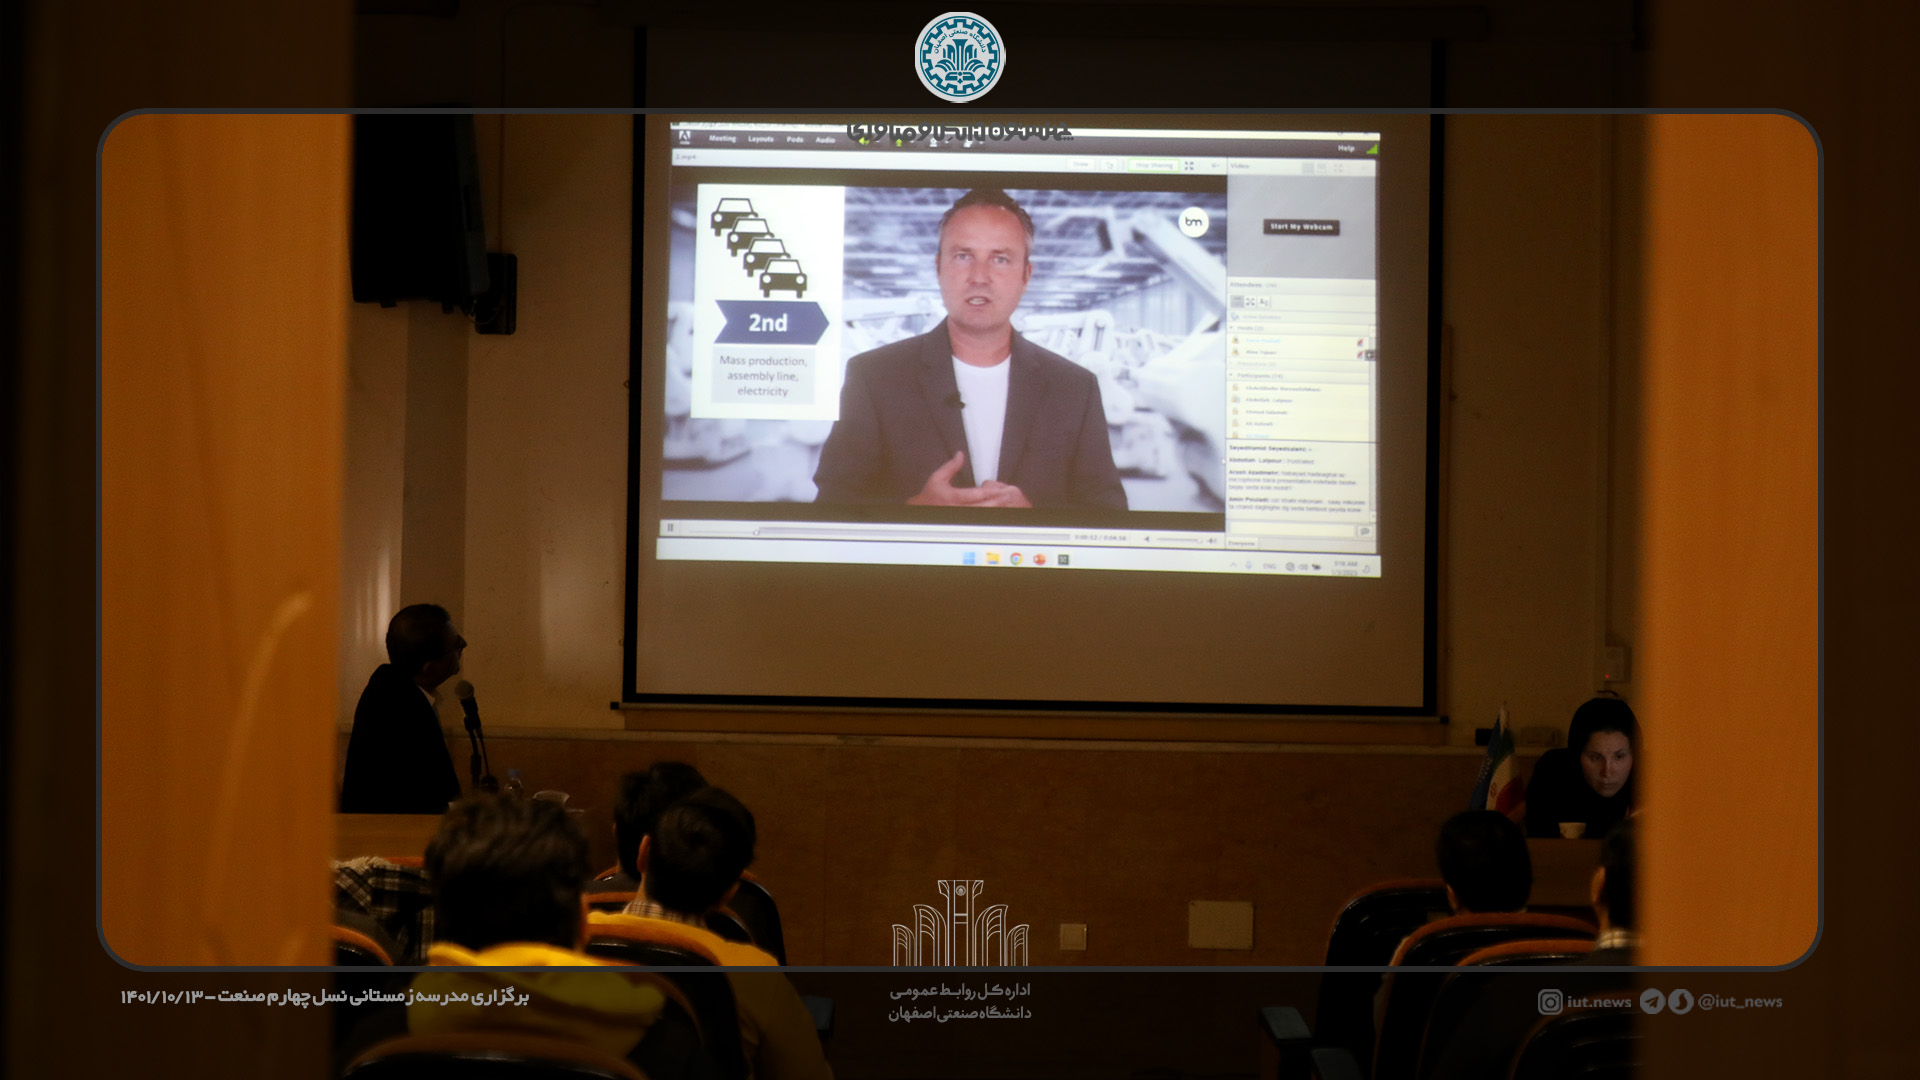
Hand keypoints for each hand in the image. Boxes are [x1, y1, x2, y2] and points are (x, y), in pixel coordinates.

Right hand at [906, 452, 1030, 507]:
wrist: (921, 512)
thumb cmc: (930, 496)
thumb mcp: (937, 478)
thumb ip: (950, 467)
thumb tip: (960, 455)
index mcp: (952, 498)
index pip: (973, 495)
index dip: (988, 492)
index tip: (999, 489)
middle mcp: (958, 510)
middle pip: (982, 506)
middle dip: (998, 500)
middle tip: (1010, 495)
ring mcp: (962, 517)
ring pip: (983, 515)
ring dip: (997, 508)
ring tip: (1009, 502)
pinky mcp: (965, 523)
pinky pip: (981, 519)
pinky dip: (991, 514)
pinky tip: (1000, 510)